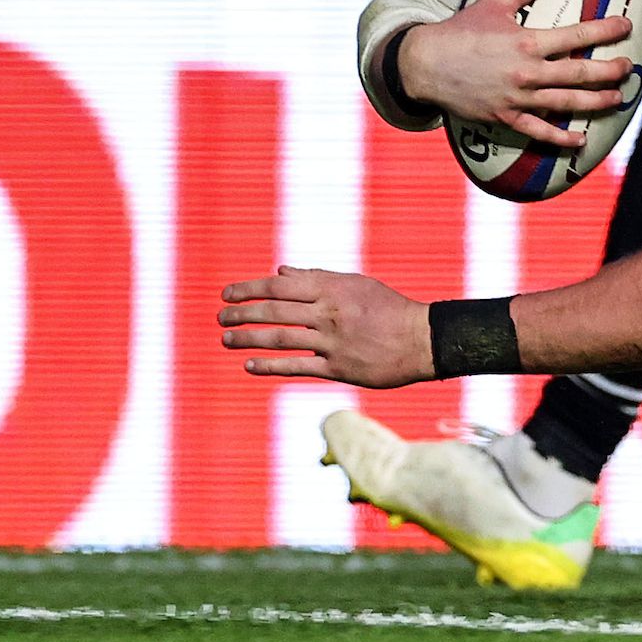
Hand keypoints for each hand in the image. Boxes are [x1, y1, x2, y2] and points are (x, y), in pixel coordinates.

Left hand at [218, 266, 434, 386]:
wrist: (420, 339)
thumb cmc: (388, 307)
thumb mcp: (356, 284)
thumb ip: (317, 279)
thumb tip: (280, 273)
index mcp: (333, 290)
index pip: (280, 287)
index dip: (250, 289)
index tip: (227, 293)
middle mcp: (328, 314)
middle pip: (274, 312)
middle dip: (242, 313)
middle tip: (221, 317)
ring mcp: (332, 343)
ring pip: (279, 339)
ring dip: (247, 339)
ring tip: (226, 339)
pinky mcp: (337, 369)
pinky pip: (296, 367)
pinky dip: (269, 366)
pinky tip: (249, 365)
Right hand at [398, 0, 632, 147]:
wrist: (425, 64)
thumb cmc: (461, 29)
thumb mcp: (495, 0)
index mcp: (527, 42)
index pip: (577, 36)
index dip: (606, 30)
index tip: (627, 25)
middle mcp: (527, 73)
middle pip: (579, 74)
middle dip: (609, 71)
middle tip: (629, 68)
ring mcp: (517, 99)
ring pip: (565, 104)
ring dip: (595, 102)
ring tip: (617, 99)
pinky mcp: (505, 118)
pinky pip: (538, 131)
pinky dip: (560, 138)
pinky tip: (580, 140)